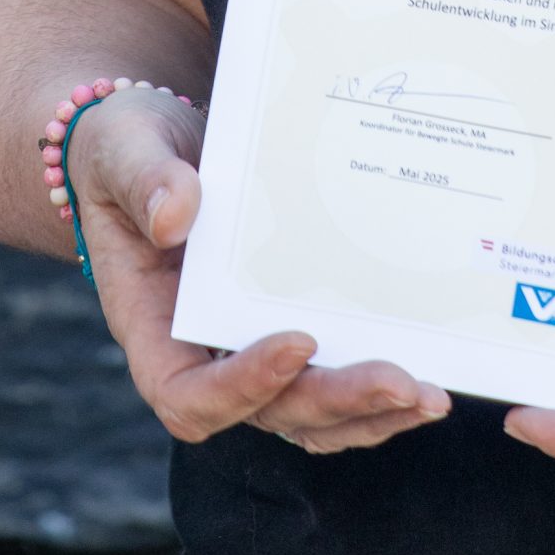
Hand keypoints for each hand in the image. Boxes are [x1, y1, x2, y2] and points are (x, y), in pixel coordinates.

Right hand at [68, 88, 450, 454]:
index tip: (299, 341)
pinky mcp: (289, 331)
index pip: (186, 393)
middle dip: (336, 400)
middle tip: (402, 383)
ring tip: (429, 397)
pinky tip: (424, 382)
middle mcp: (200, 353)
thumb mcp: (125, 147)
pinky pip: (330, 383)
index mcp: (149, 325)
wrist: (158, 141)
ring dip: (369, 413)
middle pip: (267, 411)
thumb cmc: (129, 148)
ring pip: (308, 414)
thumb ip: (144, 178)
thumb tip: (176, 216)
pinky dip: (375, 393)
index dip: (242, 386)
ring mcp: (248, 350)